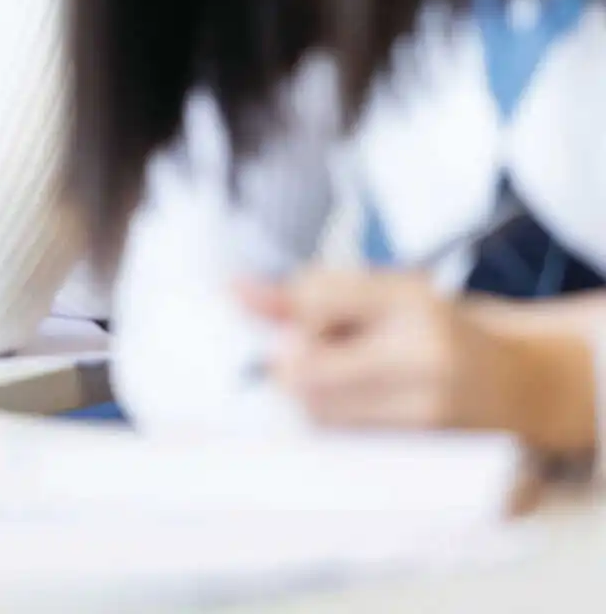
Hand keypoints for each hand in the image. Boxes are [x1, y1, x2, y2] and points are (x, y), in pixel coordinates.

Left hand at [238, 270, 598, 453]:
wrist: (518, 385)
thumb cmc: (437, 329)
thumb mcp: (380, 290)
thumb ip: (304, 292)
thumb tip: (233, 290)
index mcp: (411, 309)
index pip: (311, 311)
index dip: (293, 323)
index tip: (305, 323)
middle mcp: (424, 367)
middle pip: (302, 377)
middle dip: (293, 366)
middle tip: (325, 354)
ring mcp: (425, 420)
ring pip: (316, 417)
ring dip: (310, 398)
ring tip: (349, 380)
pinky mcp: (421, 459)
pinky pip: (342, 446)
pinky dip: (334, 427)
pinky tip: (360, 411)